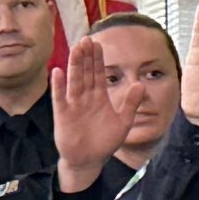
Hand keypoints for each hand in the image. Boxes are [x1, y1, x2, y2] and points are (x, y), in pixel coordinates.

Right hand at [50, 38, 131, 191]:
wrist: (89, 160)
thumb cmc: (105, 141)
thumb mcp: (123, 121)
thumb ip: (131, 103)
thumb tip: (141, 84)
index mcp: (100, 98)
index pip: (99, 74)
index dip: (98, 59)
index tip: (97, 43)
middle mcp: (86, 98)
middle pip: (86, 73)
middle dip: (86, 57)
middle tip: (86, 39)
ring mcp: (73, 105)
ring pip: (74, 81)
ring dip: (74, 65)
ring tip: (76, 49)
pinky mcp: (63, 115)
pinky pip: (60, 98)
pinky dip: (58, 86)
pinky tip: (57, 72)